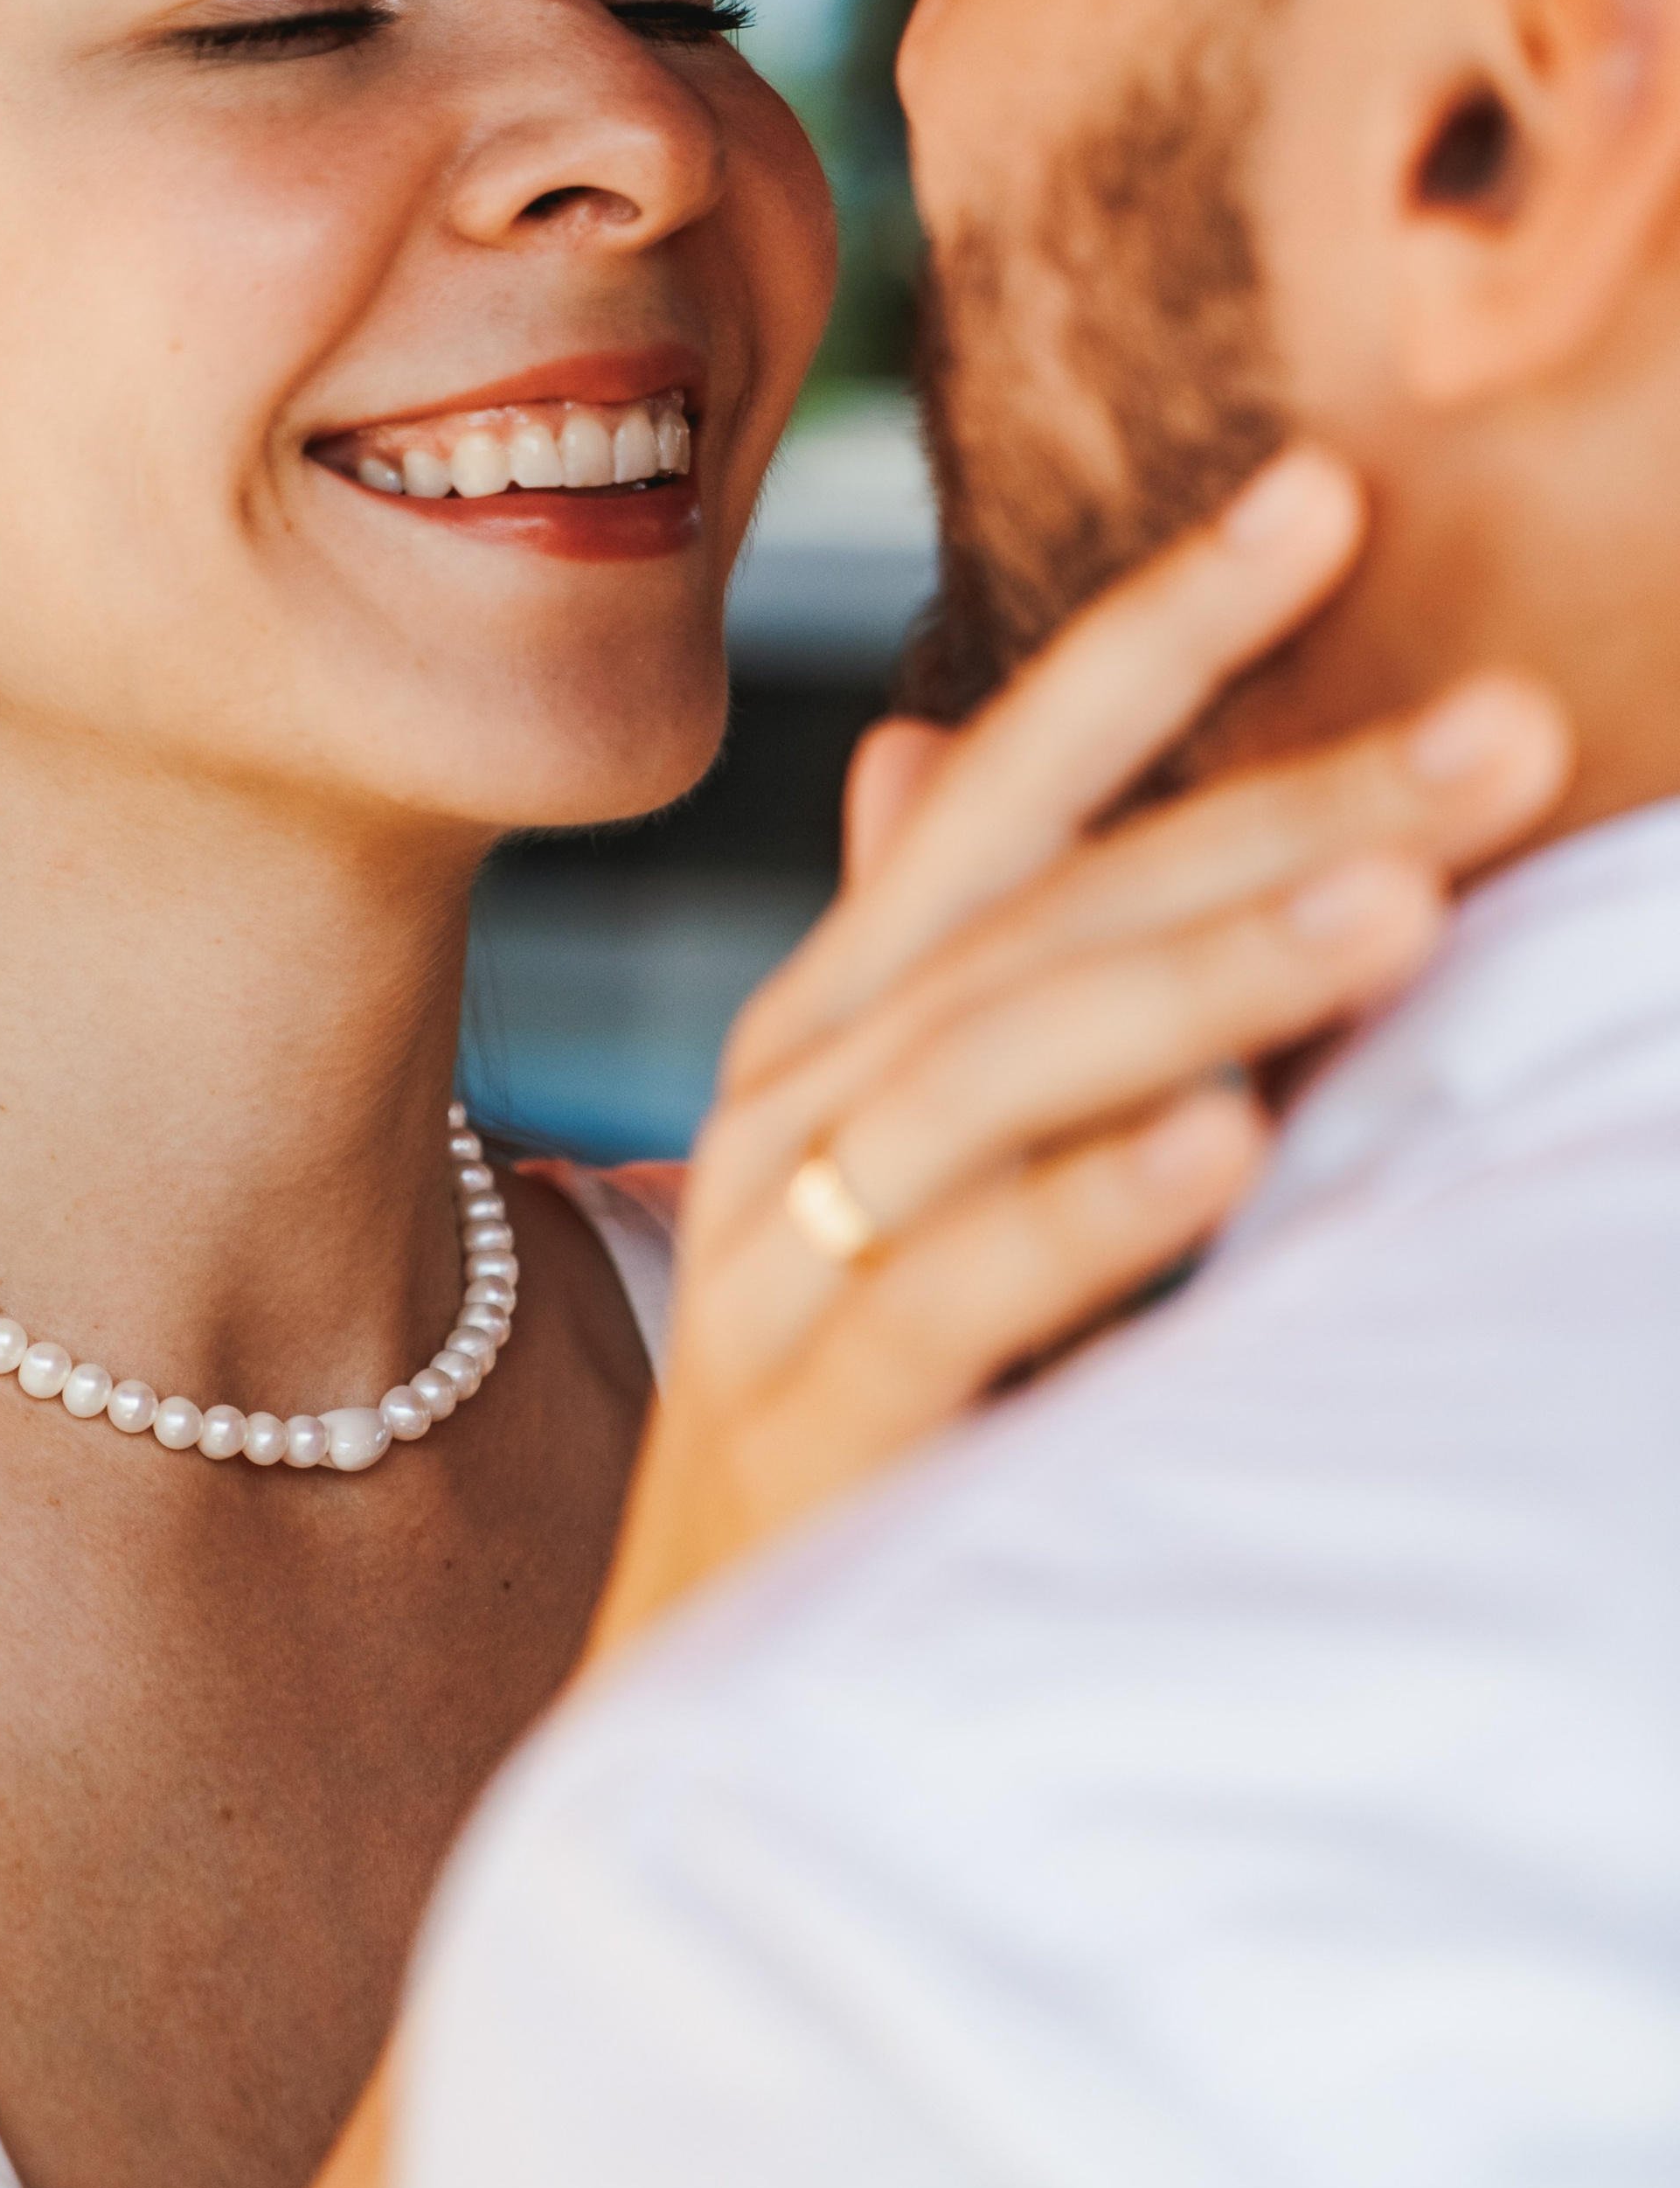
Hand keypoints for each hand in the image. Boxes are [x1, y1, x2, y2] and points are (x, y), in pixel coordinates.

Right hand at [594, 447, 1571, 1646]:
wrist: (685, 1692)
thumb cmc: (854, 1397)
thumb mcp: (896, 1157)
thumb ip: (946, 962)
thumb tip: (926, 749)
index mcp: (842, 1014)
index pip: (1007, 778)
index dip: (1158, 630)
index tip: (1327, 495)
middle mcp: (798, 1096)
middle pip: (1043, 907)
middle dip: (1272, 801)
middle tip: (1501, 732)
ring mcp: (779, 1252)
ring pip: (994, 1068)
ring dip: (1202, 976)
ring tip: (1399, 905)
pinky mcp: (802, 1425)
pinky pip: (947, 1292)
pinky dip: (1087, 1212)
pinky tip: (1226, 1144)